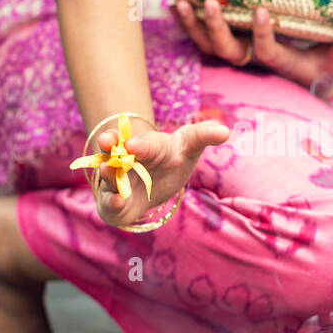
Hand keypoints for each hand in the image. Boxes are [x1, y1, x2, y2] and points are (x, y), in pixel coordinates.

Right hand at [90, 117, 229, 227]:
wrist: (155, 179)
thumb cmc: (174, 157)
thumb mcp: (190, 146)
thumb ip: (204, 135)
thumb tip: (226, 130)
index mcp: (147, 145)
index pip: (144, 143)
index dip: (139, 144)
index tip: (133, 145)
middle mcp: (126, 159)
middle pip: (115, 150)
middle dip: (109, 146)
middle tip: (106, 142)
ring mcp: (117, 178)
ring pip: (108, 175)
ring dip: (107, 174)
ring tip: (107, 171)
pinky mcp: (113, 200)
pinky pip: (109, 201)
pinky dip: (111, 202)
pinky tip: (116, 202)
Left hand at [171, 0, 332, 99]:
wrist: (309, 80)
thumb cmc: (326, 67)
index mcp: (280, 64)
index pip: (265, 53)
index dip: (262, 35)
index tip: (261, 10)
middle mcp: (254, 62)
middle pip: (227, 51)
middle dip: (216, 28)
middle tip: (211, 1)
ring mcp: (238, 53)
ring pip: (208, 46)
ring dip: (193, 25)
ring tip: (181, 1)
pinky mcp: (229, 44)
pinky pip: (202, 38)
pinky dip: (187, 22)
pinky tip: (175, 2)